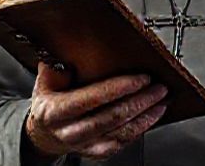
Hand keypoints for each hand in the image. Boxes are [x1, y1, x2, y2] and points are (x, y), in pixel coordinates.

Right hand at [25, 63, 168, 159]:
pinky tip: (152, 116)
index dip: (119, 88)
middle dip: (140, 100)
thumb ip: (56, 66)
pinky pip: (123, 142)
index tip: (139, 78)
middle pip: (112, 116)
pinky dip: (141, 128)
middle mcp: (70, 131)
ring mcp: (84, 145)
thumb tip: (70, 51)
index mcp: (55, 112)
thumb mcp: (44, 82)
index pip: (91, 98)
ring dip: (146, 115)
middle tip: (158, 87)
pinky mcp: (97, 153)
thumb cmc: (49, 104)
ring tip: (161, 100)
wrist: (43, 135)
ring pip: (121, 132)